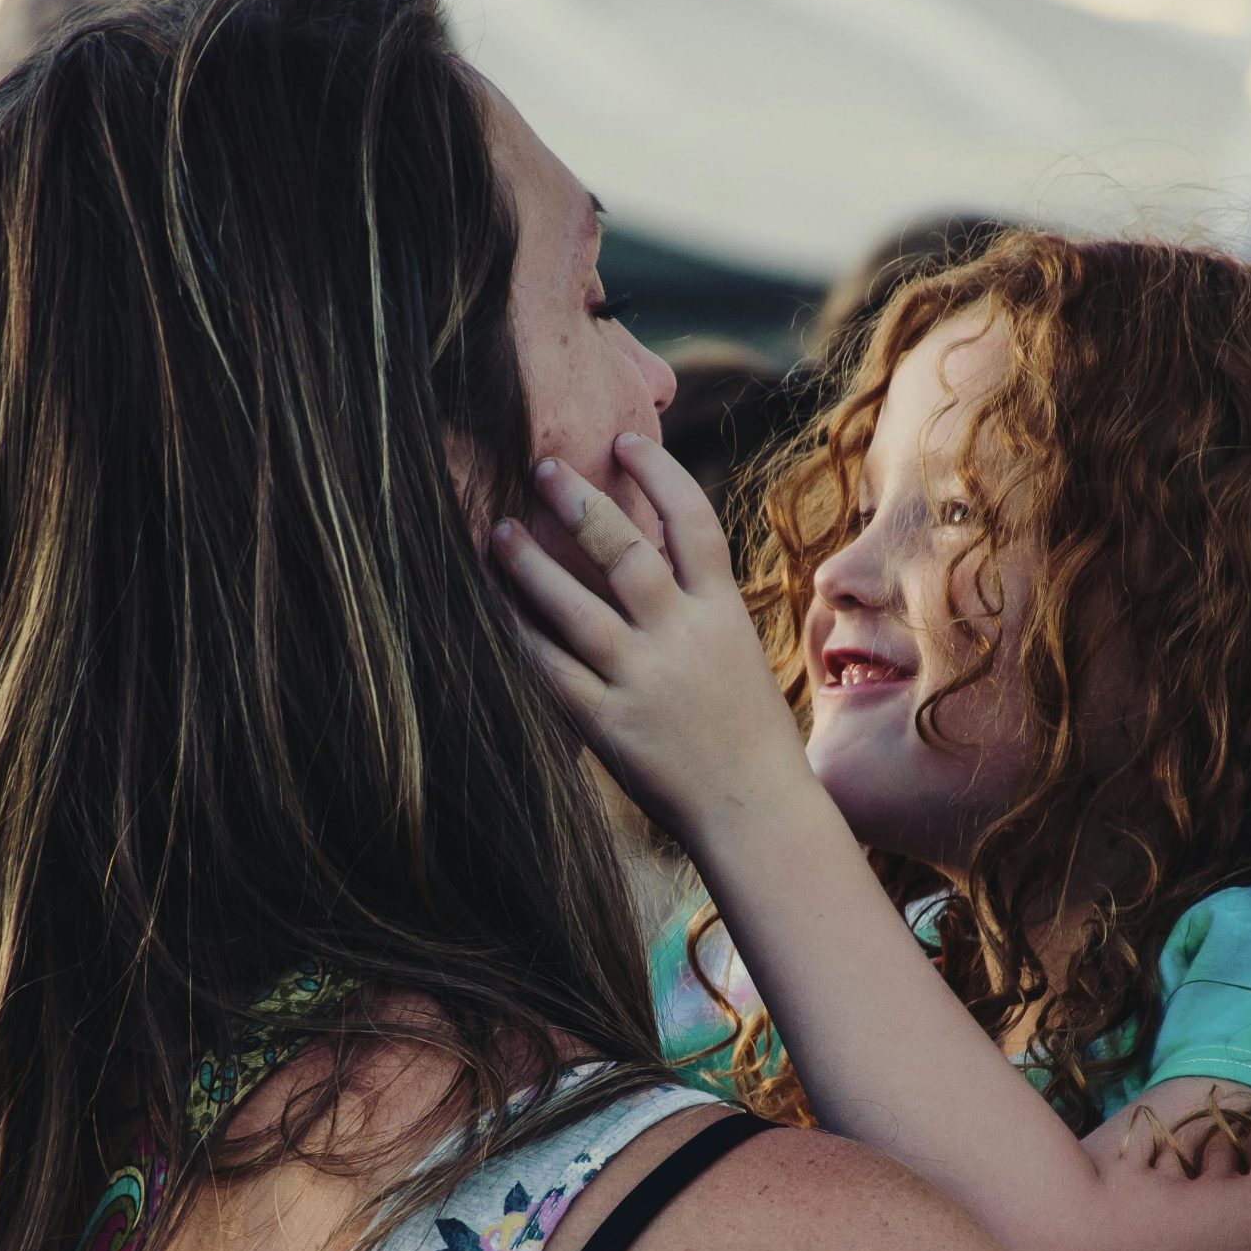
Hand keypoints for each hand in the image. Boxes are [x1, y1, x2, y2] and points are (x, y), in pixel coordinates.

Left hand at [490, 434, 816, 845]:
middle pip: (626, 551)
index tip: (624, 439)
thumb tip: (653, 545)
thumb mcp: (737, 651)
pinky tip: (493, 608)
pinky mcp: (610, 725)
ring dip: (531, 565)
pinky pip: (553, 671)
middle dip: (579, 503)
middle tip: (540, 466)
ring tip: (498, 532)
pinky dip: (520, 636)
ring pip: (577, 608)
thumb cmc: (746, 731)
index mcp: (722, 613)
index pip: (692, 521)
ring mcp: (645, 681)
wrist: (757, 811)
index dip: (658, 472)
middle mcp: (683, 638)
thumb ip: (696, 603)